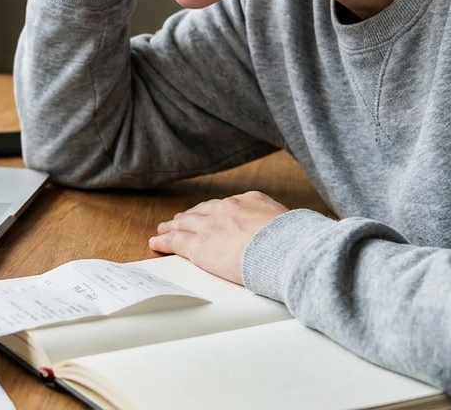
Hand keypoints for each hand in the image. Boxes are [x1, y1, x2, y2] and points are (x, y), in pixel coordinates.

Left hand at [149, 191, 289, 283]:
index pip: (227, 205)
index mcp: (249, 200)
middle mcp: (227, 209)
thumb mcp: (289, 223)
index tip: (209, 214)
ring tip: (165, 229)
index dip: (214, 211)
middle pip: (203, 211)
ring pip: (185, 224)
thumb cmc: (294, 242)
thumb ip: (277, 224)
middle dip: (191, 216)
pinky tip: (156, 242)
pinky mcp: (199, 246)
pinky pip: (175, 242)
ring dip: (173, 226)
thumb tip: (287, 232)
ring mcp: (211, 226)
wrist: (284, 250)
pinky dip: (164, 241)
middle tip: (180, 219)